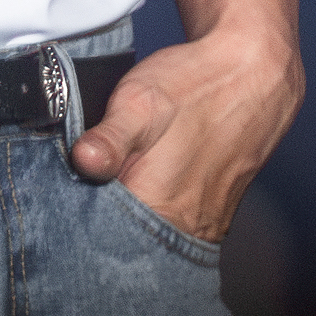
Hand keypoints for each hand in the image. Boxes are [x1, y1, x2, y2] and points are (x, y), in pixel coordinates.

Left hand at [69, 21, 303, 242]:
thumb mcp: (139, 101)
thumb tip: (82, 162)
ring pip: (152, 234)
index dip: (78, 217)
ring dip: (129, 215)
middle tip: (88, 182)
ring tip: (116, 180)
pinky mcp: (213, 216)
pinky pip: (174, 226)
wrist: (252, 73)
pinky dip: (155, 210)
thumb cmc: (195, 85)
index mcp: (160, 207)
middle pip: (126, 242)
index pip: (102, 238)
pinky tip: (145, 183)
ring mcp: (203, 225)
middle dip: (101, 218)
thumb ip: (110, 138)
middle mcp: (185, 228)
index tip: (63, 195)